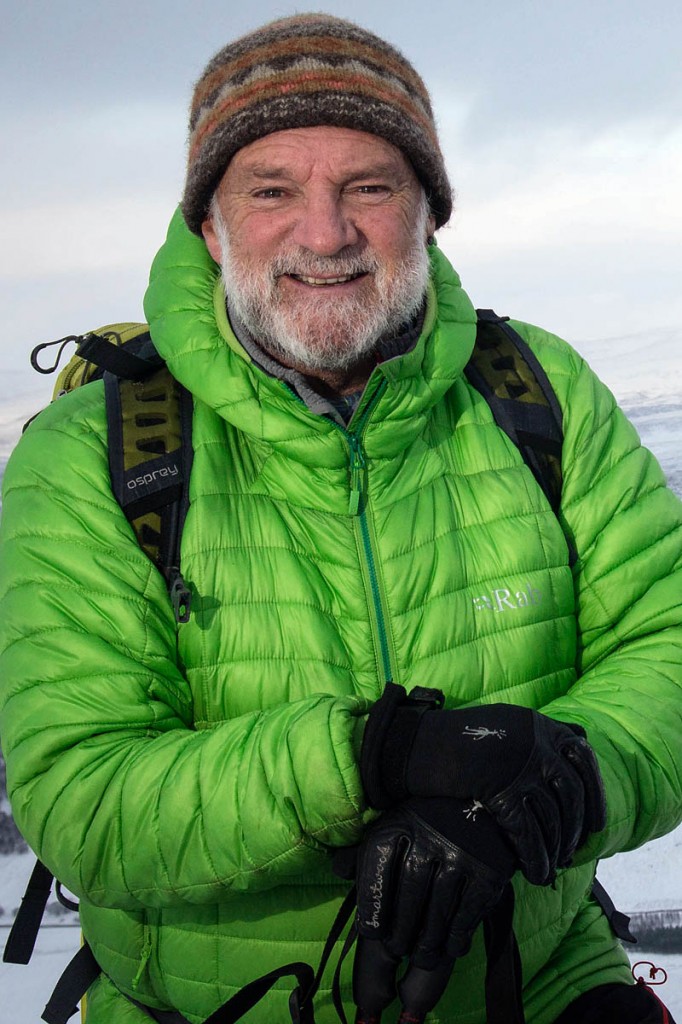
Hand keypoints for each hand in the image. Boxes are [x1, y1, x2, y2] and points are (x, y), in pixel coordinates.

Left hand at [337, 796, 515, 1021]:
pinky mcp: (488, 876)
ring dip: (424, 946)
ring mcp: (460, 858)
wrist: (483, 802)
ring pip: (436, 917)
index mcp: (398, 826)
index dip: (371, 909)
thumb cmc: (426, 822)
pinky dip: (455, 940)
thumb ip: (366, 851)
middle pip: (406, 902)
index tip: (371, 932)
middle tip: (394, 956)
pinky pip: (465, 919)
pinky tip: (447, 947)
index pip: (376, 873)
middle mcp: (428, 840)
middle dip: (397, 937)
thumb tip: (338, 870)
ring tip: (418, 960)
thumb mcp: (394, 825)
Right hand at [361, 685, 606, 884]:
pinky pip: (529, 834)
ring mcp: (522, 768)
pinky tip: (535, 874)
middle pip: (572, 793)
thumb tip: (576, 742)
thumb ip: (539, 735)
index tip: (597, 823)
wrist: (420, 744)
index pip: (583, 759)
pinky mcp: (503, 792)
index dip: (595, 794)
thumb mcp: (507, 723)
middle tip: (573, 852)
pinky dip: (535, 858)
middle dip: (577, 827)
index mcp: (540, 725)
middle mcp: (537, 744)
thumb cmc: (460, 737)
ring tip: (552, 868)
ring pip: (553, 817)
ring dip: (556, 848)